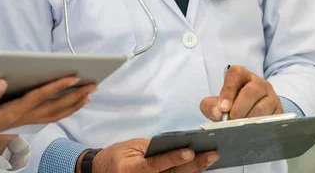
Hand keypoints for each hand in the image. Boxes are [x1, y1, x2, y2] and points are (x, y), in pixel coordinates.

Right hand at [0, 77, 95, 154]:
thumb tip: (2, 81)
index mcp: (12, 111)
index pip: (40, 96)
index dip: (57, 86)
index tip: (74, 77)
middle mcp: (22, 117)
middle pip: (55, 107)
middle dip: (75, 96)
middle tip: (94, 84)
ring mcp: (23, 121)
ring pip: (54, 114)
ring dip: (73, 104)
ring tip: (88, 94)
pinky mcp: (21, 122)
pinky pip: (48, 117)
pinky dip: (62, 111)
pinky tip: (69, 105)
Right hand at [76, 138, 218, 172]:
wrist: (103, 171)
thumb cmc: (118, 156)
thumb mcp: (132, 147)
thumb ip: (152, 148)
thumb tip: (177, 145)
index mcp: (134, 169)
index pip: (157, 164)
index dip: (174, 158)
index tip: (190, 152)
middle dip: (194, 165)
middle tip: (211, 155)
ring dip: (195, 171)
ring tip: (210, 159)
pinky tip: (200, 167)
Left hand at [200, 65, 282, 120]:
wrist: (249, 117)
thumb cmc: (232, 106)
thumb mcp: (217, 104)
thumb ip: (210, 106)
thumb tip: (217, 112)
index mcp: (242, 76)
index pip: (235, 75)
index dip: (228, 91)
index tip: (222, 108)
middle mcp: (259, 83)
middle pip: (252, 90)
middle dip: (240, 107)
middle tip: (232, 120)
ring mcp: (272, 97)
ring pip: (264, 106)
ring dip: (250, 118)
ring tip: (241, 127)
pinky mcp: (279, 112)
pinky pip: (272, 118)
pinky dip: (261, 126)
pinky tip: (252, 132)